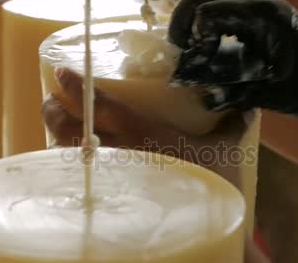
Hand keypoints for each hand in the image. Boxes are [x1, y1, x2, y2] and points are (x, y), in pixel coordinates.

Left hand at [42, 68, 269, 262]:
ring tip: (51, 121)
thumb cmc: (213, 184)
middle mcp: (122, 152)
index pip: (102, 105)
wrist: (205, 225)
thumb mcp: (226, 149)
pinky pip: (78, 175)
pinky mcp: (113, 193)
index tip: (62, 72)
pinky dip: (64, 161)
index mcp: (145, 133)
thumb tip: (247, 105)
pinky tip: (64, 155)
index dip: (78, 86)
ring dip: (54, 134)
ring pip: (69, 152)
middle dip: (55, 111)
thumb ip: (233, 123)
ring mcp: (114, 175)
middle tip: (49, 98)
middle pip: (74, 129)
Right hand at [168, 0, 297, 116]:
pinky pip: (223, 10)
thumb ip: (236, 94)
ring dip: (194, 21)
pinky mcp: (257, 17)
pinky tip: (208, 50)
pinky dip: (208, 26)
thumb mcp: (272, 93)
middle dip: (183, 18)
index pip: (209, 9)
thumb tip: (203, 98)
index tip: (185, 56)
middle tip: (178, 46)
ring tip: (191, 50)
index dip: (188, 31)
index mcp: (262, 15)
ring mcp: (258, 7)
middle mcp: (257, 3)